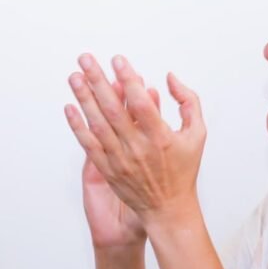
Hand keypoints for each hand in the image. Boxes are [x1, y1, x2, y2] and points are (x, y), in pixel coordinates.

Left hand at [63, 54, 204, 231]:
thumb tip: (168, 78)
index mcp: (161, 137)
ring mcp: (120, 159)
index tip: (118, 60)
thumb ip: (188, 101)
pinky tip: (70, 107)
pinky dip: (77, 126)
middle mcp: (138, 148)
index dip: (128, 79)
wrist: (168, 209)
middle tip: (86, 59)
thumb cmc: (183, 170)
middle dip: (98, 80)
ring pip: (97, 124)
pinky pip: (88, 144)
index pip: (140, 103)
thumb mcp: (198, 133)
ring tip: (74, 76)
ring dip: (84, 98)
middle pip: (113, 109)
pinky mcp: (107, 169)